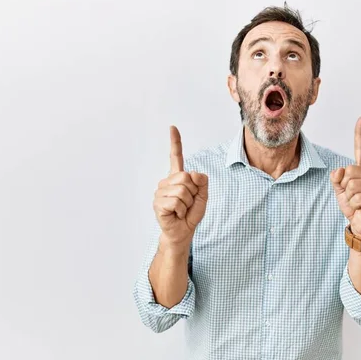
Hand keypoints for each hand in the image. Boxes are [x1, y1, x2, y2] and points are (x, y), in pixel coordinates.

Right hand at [153, 126, 208, 244]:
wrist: (183, 232)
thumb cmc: (190, 214)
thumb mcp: (203, 197)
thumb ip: (202, 182)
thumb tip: (193, 173)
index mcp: (177, 178)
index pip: (176, 157)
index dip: (175, 142)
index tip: (172, 127)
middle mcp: (166, 182)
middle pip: (186, 177)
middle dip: (193, 193)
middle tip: (187, 204)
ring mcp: (160, 192)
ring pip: (182, 191)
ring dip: (187, 204)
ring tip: (181, 210)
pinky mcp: (158, 203)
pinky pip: (176, 201)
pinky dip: (181, 210)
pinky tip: (176, 214)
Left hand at [330, 117, 360, 236]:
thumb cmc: (353, 206)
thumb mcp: (339, 190)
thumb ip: (337, 178)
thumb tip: (339, 171)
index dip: (360, 134)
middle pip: (349, 171)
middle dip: (344, 185)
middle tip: (351, 195)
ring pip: (352, 185)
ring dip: (349, 197)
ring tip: (357, 202)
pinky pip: (356, 197)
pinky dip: (354, 205)